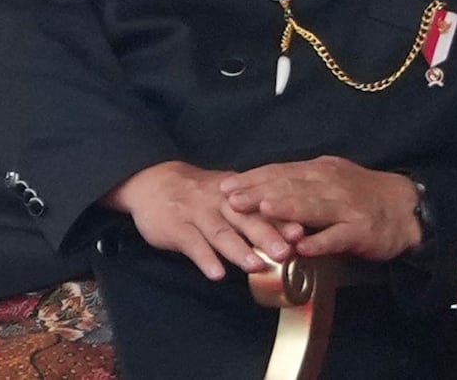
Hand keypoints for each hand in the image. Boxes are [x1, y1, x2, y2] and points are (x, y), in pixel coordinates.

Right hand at [103, 160, 295, 279]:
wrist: (154, 182)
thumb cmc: (200, 195)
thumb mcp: (229, 195)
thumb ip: (255, 211)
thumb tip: (292, 231)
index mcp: (238, 194)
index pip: (263, 206)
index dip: (283, 219)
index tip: (302, 232)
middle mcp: (221, 201)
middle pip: (247, 219)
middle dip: (268, 235)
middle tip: (286, 252)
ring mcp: (197, 213)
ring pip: (221, 232)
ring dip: (240, 250)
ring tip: (257, 266)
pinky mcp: (175, 227)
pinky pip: (192, 244)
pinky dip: (205, 259)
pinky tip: (217, 274)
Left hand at [220, 156, 421, 261]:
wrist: (406, 208)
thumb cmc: (362, 195)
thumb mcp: (331, 180)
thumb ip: (300, 184)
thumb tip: (262, 189)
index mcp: (322, 171)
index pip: (282, 172)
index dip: (254, 178)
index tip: (226, 186)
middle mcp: (332, 184)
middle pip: (292, 186)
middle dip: (260, 192)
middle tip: (232, 199)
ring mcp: (347, 207)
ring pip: (313, 207)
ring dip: (288, 208)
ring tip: (263, 211)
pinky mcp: (361, 230)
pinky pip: (338, 236)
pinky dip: (320, 241)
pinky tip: (302, 247)